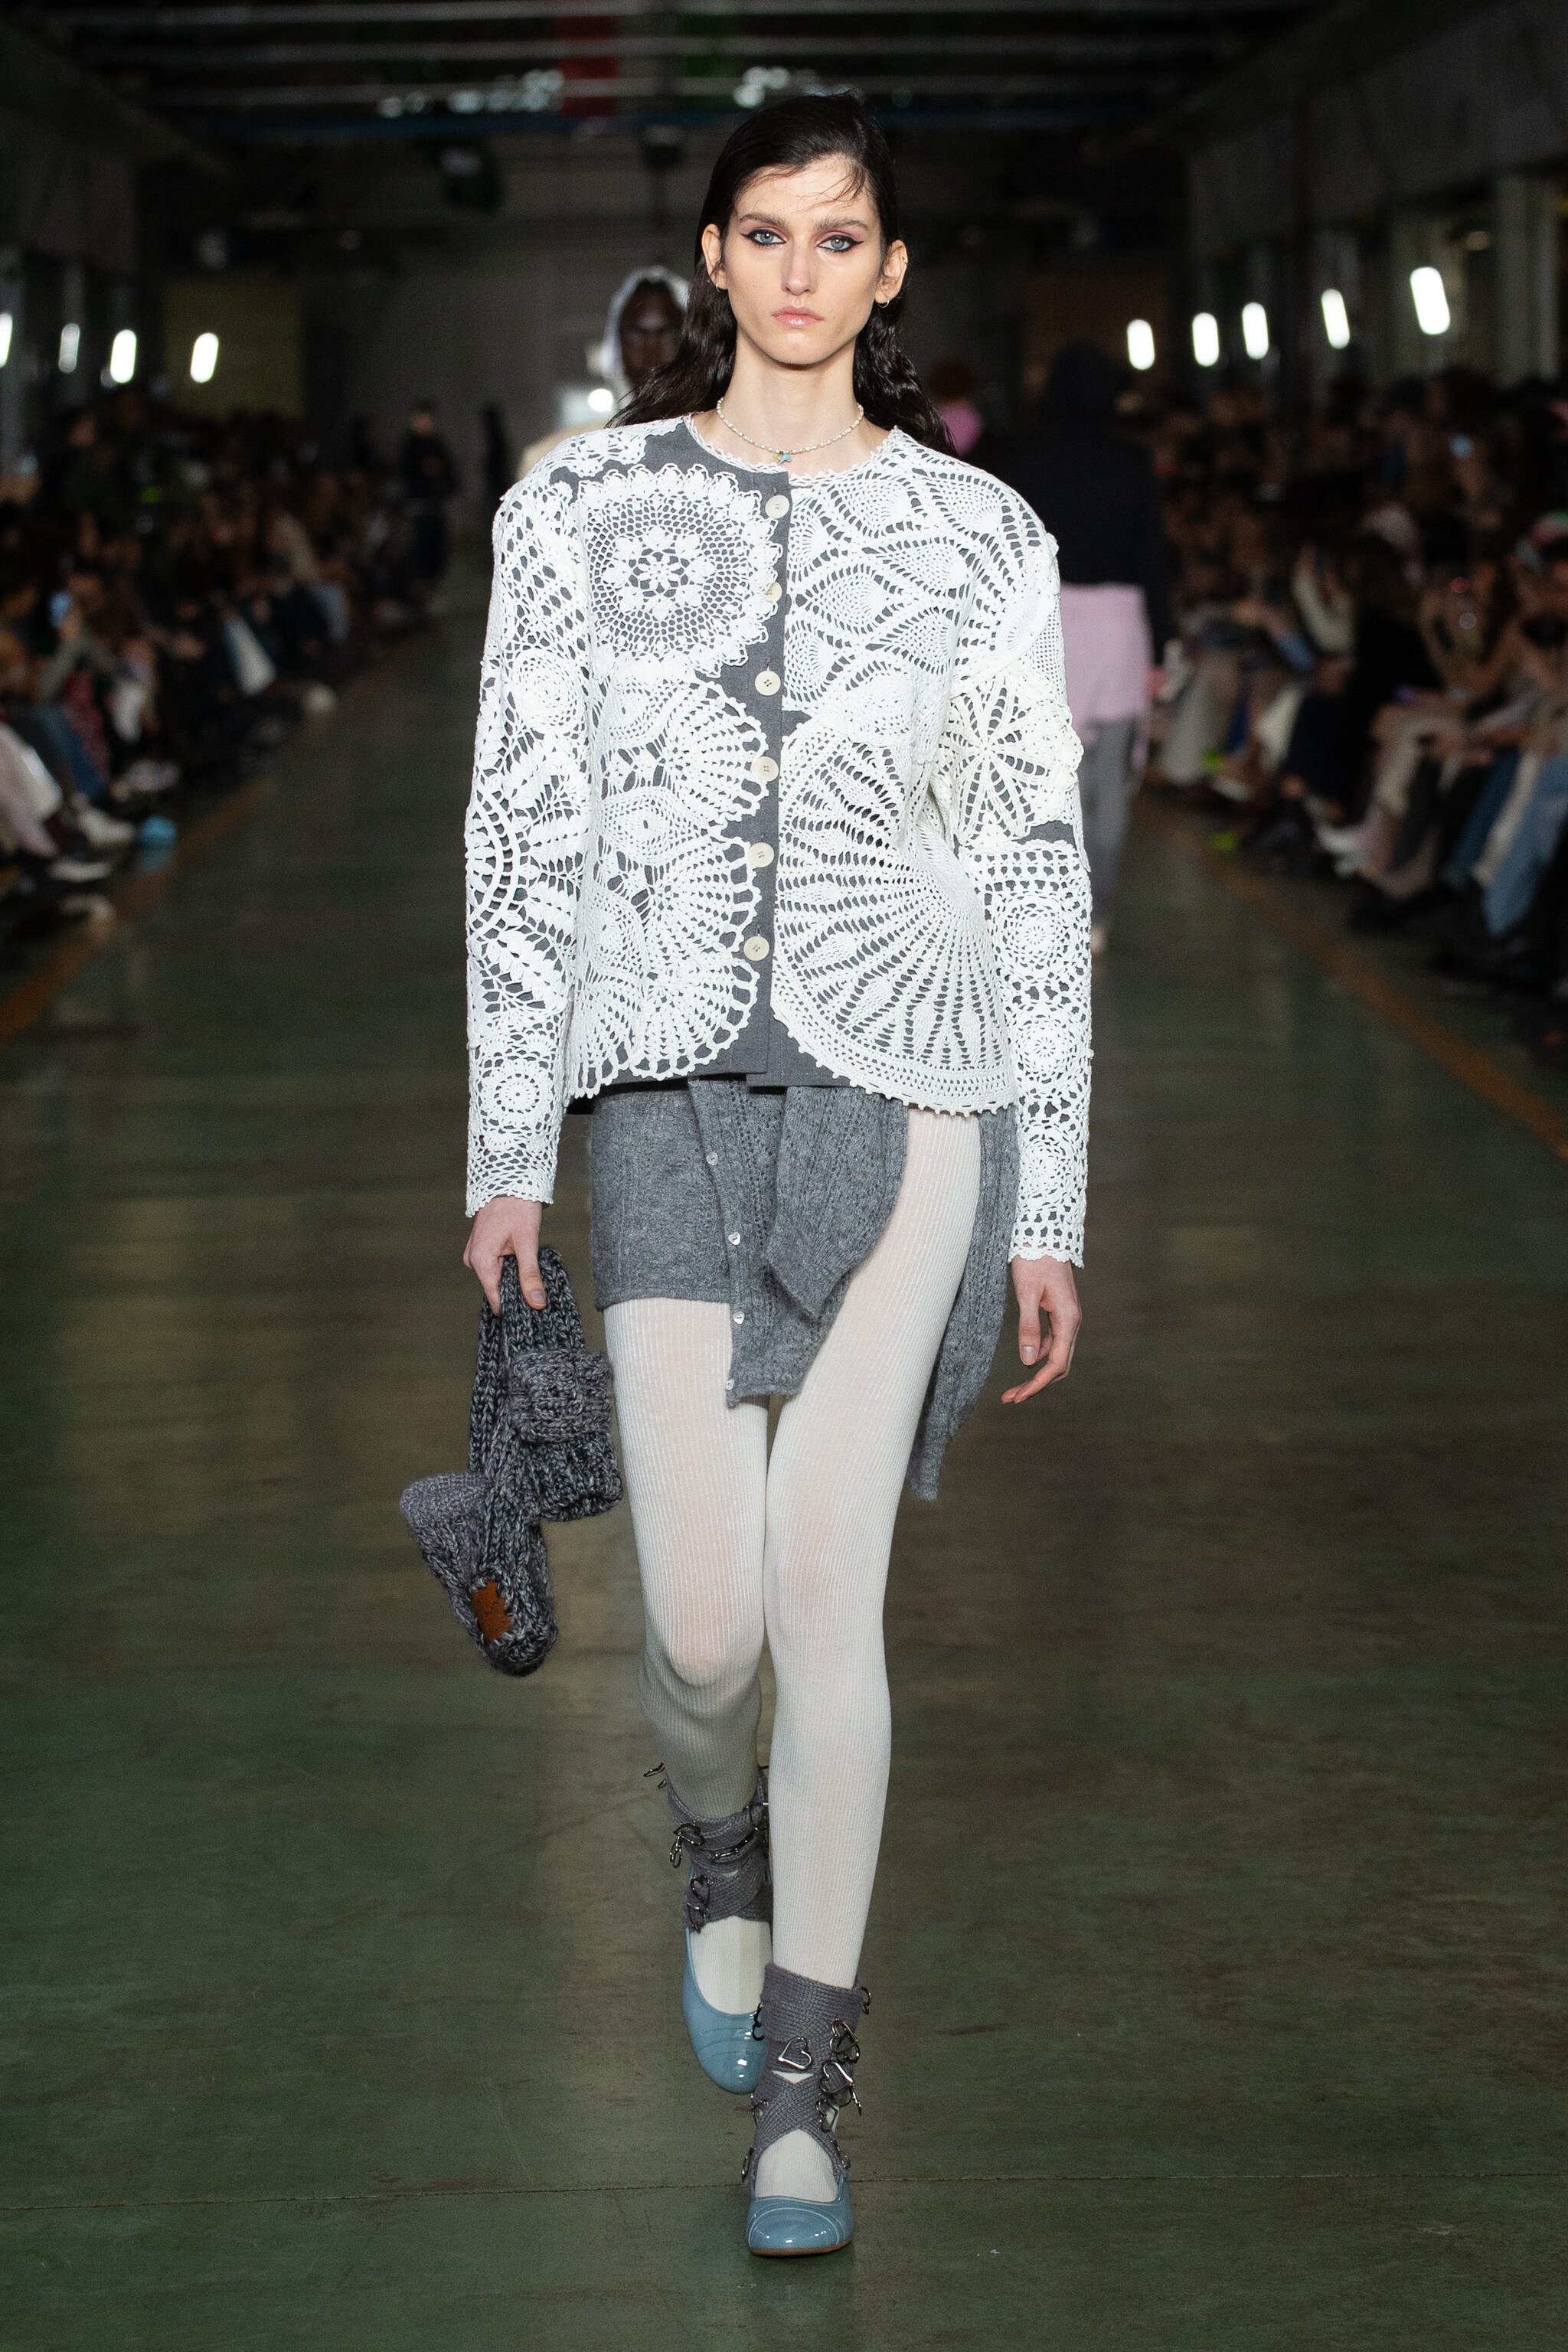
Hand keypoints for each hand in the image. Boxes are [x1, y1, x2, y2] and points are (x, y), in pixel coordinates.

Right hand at [463, 1195, 544, 1311]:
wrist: (510, 1179)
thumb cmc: (518, 1207)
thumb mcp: (527, 1242)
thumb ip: (530, 1275)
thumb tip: (536, 1303)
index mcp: (480, 1260)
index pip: (496, 1298)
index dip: (515, 1305)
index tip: (535, 1308)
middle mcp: (473, 1259)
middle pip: (498, 1287)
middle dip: (519, 1286)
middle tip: (541, 1279)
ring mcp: (476, 1253)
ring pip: (500, 1276)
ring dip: (518, 1274)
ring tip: (535, 1262)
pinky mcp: (482, 1248)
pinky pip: (498, 1265)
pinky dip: (513, 1264)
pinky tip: (526, 1256)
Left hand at [1002, 1254, 1080, 1403]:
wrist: (1043, 1232)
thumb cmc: (1034, 1259)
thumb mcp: (1026, 1293)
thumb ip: (1028, 1327)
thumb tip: (1029, 1362)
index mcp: (1068, 1318)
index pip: (1056, 1363)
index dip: (1037, 1384)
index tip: (1017, 1398)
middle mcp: (1071, 1321)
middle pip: (1059, 1365)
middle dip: (1037, 1384)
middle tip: (1011, 1398)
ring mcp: (1066, 1317)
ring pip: (1056, 1355)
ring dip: (1038, 1373)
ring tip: (1014, 1387)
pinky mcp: (1058, 1312)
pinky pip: (1052, 1342)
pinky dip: (1039, 1355)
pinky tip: (1025, 1360)